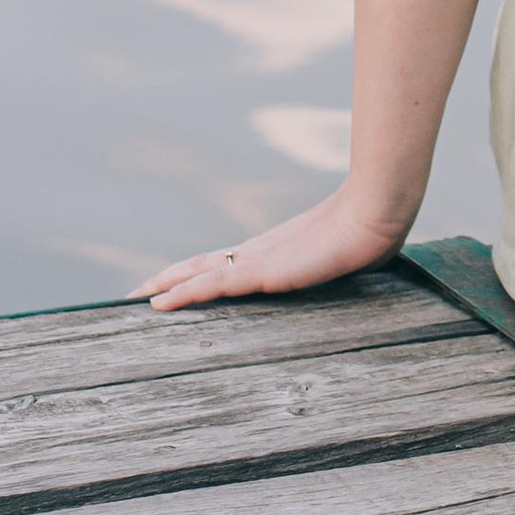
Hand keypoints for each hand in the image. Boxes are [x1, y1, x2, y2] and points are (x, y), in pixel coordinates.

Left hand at [135, 182, 411, 310]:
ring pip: (199, 272)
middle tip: (136, 292)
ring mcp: (259, 260)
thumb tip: (357, 265)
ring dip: (166, 284)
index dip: (196, 271)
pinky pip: (212, 285)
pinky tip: (160, 302)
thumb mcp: (346, 256)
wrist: (377, 212)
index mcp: (275, 251)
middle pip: (203, 263)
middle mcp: (260, 253)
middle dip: (169, 277)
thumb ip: (338, 262)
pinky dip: (183, 293)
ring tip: (137, 296)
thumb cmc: (371, 234)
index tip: (173, 281)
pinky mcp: (262, 270)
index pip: (225, 261)